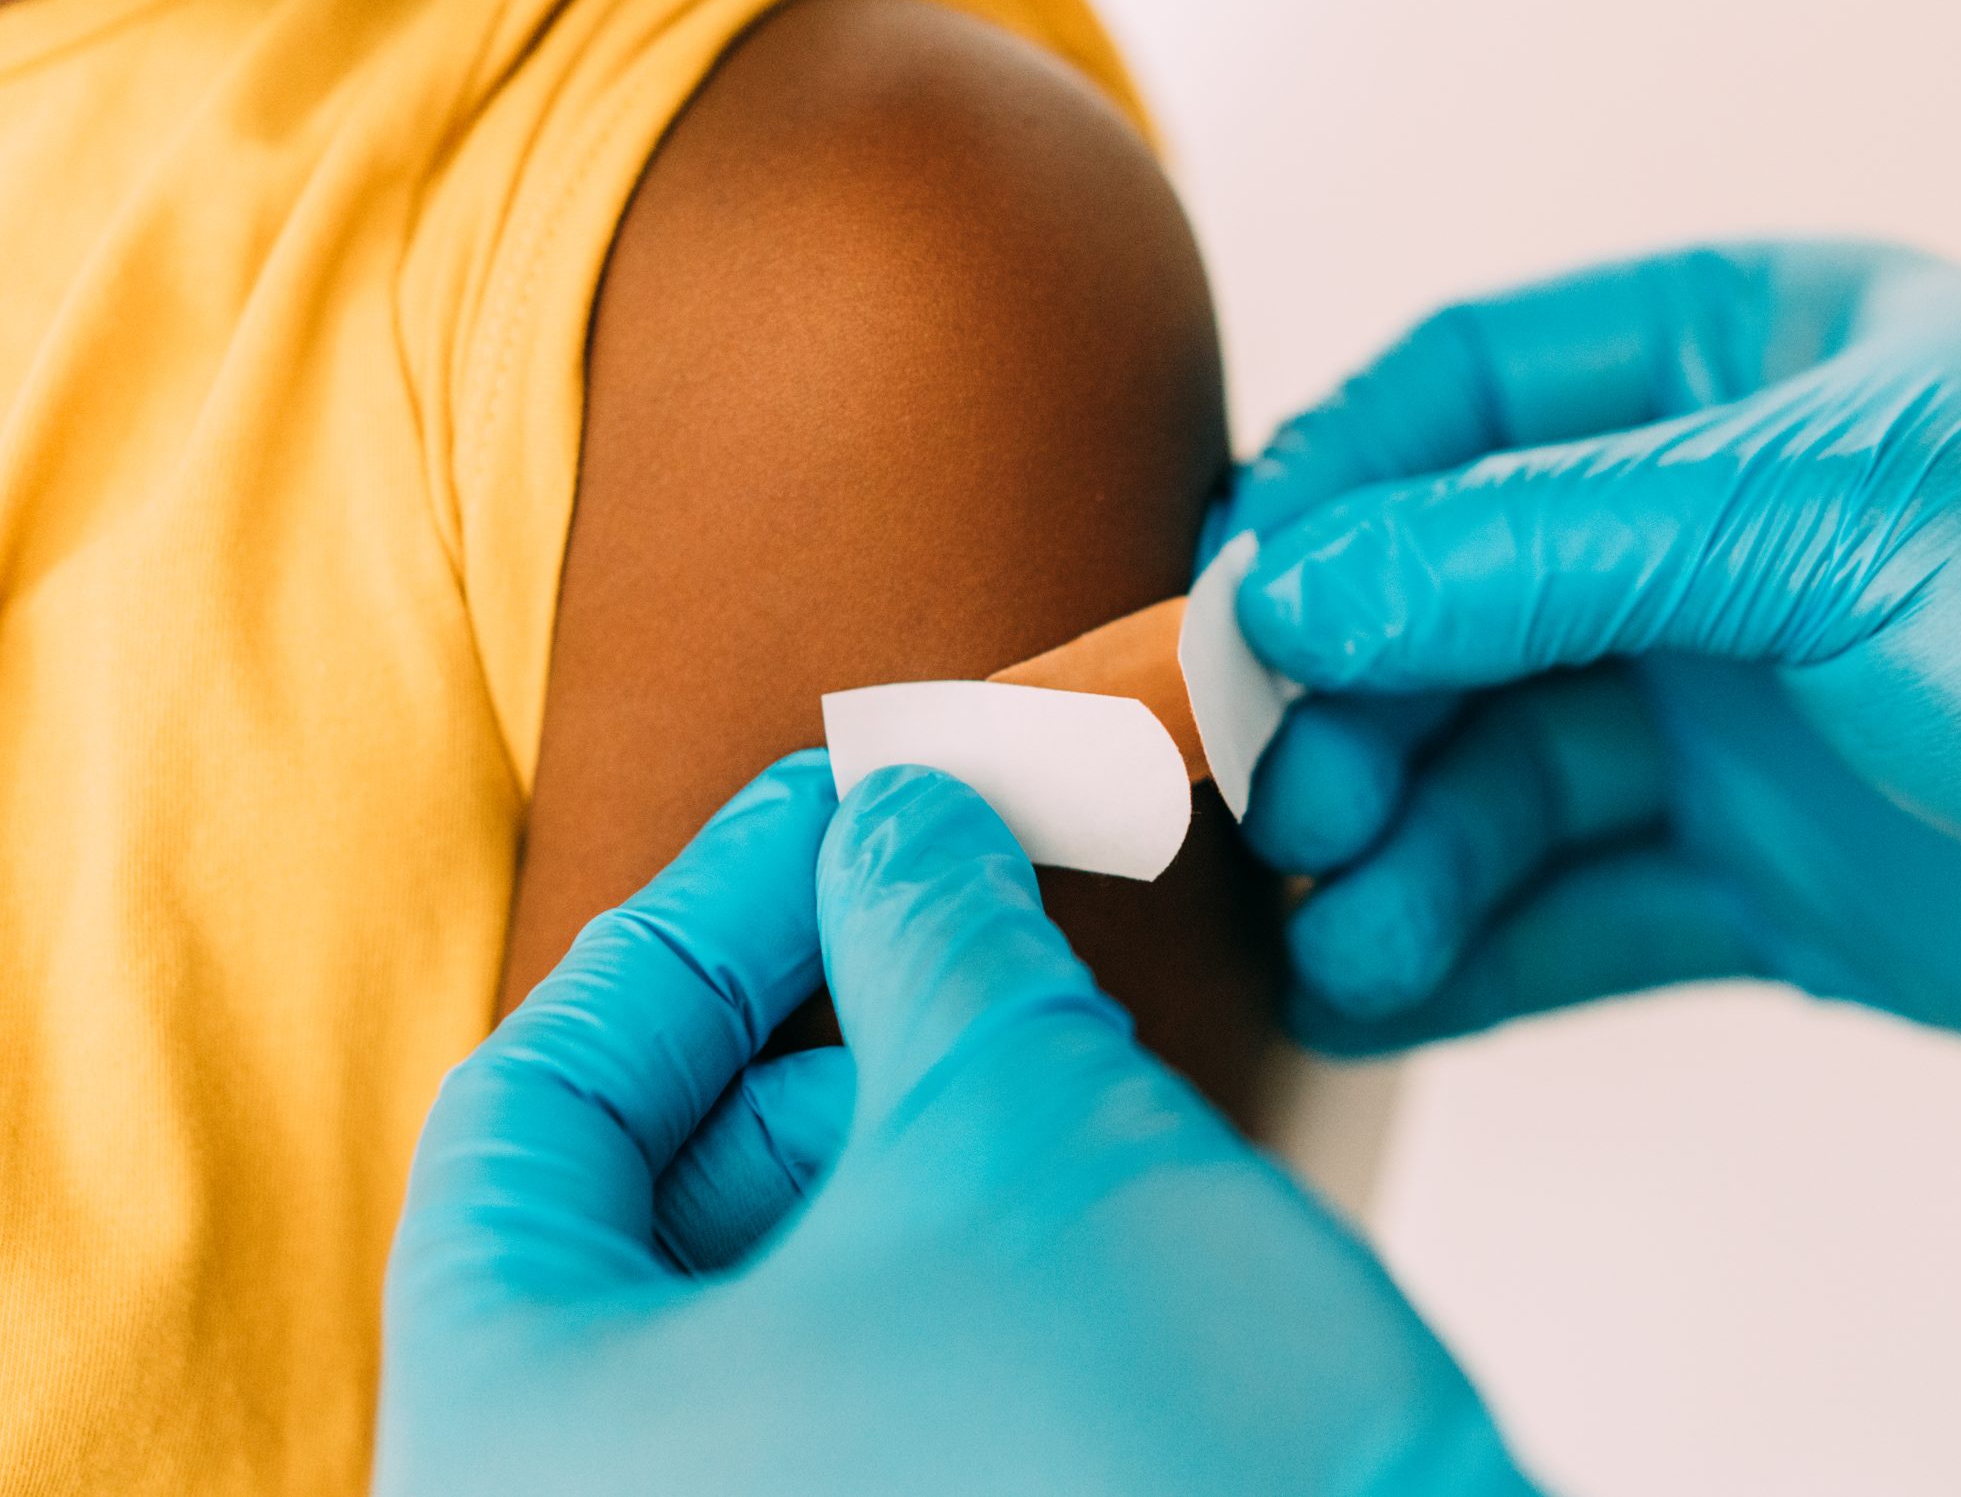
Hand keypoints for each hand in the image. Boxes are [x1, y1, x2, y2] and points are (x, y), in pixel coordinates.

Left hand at [376, 753, 1530, 1496]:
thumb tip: (901, 819)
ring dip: (880, 1135)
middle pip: (631, 1203)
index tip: (820, 809)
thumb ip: (920, 925)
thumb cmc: (1159, 1451)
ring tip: (1022, 1046)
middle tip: (936, 899)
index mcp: (519, 1434)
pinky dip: (920, 1255)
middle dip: (805, 1030)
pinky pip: (829, 1382)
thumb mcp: (1018, 1114)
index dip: (694, 921)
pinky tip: (1045, 1170)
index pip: (530, 1109)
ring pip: (744, 1294)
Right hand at [1222, 241, 1960, 1088]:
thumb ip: (1549, 549)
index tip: (1228, 618)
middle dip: (1342, 708)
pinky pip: (1579, 912)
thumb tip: (1289, 590)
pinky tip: (1390, 992)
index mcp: (1729, 366)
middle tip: (1269, 809)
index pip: (1454, 403)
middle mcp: (1712, 537)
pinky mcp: (1776, 883)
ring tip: (1337, 939)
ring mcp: (1741, 716)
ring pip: (1496, 778)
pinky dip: (1475, 953)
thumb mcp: (1839, 506)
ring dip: (1395, 857)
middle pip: (1446, 609)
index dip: (1322, 503)